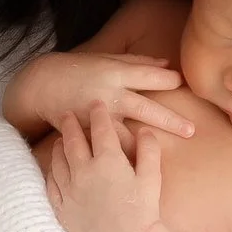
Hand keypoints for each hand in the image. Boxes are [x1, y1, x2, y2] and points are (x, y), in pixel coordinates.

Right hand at [9, 50, 196, 140]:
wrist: (41, 85)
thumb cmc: (78, 69)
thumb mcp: (106, 59)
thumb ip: (138, 63)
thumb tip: (169, 66)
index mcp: (115, 73)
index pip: (148, 76)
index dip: (168, 80)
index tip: (183, 85)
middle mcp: (109, 95)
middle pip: (144, 108)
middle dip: (169, 120)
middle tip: (191, 131)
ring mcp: (97, 117)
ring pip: (125, 134)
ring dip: (144, 146)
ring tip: (162, 157)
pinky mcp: (86, 134)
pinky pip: (106, 148)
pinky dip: (120, 158)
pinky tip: (134, 172)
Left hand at [43, 103, 165, 231]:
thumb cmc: (144, 211)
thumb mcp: (152, 177)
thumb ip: (148, 149)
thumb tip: (143, 129)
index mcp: (108, 160)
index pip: (100, 128)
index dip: (98, 113)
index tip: (96, 104)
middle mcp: (84, 171)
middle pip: (72, 139)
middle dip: (70, 123)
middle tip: (67, 114)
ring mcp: (70, 190)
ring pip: (58, 160)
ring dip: (58, 146)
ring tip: (59, 139)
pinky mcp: (62, 208)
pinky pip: (51, 184)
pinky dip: (51, 172)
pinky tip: (53, 168)